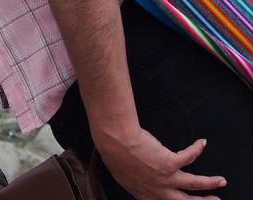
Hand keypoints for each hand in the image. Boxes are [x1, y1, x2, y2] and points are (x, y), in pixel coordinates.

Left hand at [94, 125, 226, 199]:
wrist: (114, 141)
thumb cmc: (113, 153)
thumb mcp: (122, 174)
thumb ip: (135, 179)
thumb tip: (138, 176)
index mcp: (144, 194)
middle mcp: (157, 190)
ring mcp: (165, 178)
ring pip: (194, 184)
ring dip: (209, 183)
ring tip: (220, 181)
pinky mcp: (170, 163)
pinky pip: (188, 156)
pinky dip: (196, 149)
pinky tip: (201, 143)